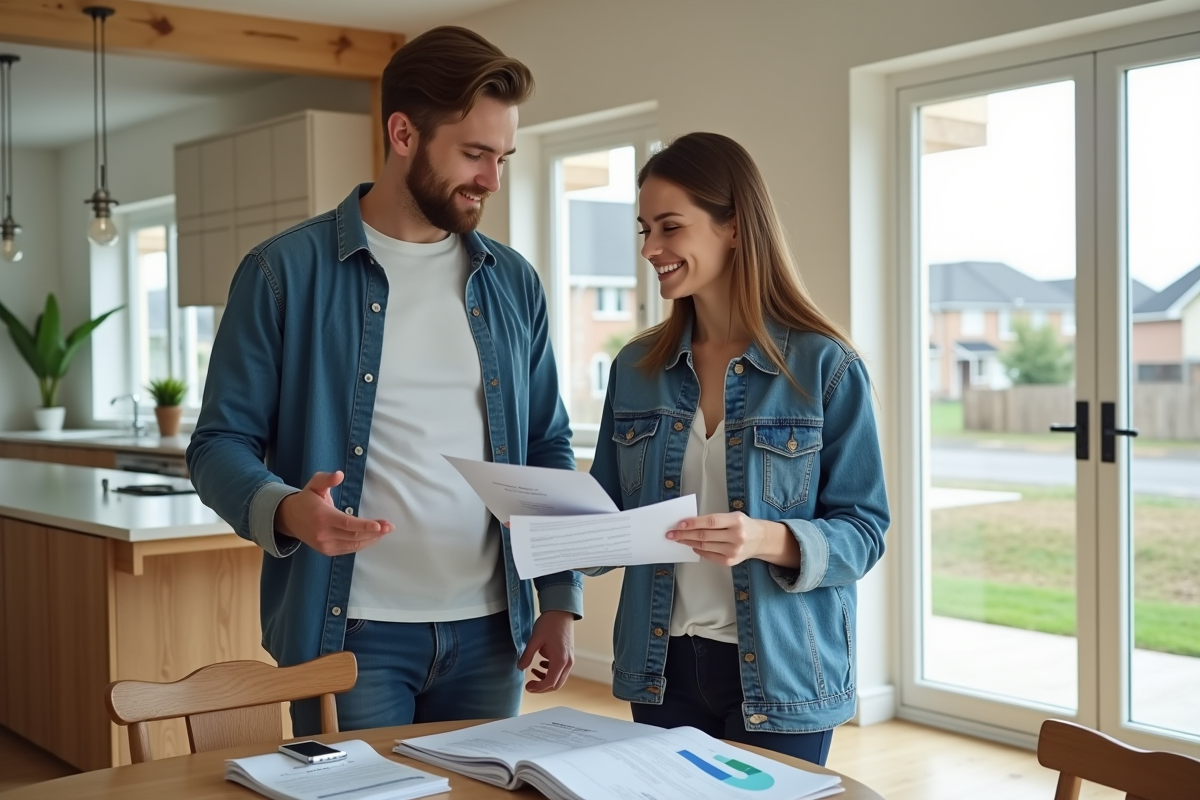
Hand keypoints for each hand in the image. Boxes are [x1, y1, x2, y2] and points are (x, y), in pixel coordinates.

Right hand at [274, 470, 393, 555]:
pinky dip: (363, 544)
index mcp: (322, 517)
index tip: (380, 525)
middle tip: (390, 526)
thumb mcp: (314, 484)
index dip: (365, 525)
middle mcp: (323, 534)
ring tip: (385, 531)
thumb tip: (340, 475)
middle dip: (374, 532)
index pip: (347, 524)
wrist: (289, 519)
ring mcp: (325, 545)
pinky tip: (373, 537)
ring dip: (372, 539)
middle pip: (354, 535)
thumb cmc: (306, 499)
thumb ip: (326, 479)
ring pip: (353, 544)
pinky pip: (349, 549)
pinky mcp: (327, 551)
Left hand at [518, 610, 574, 692]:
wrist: (561, 611)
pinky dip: (551, 671)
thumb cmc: (549, 624)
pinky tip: (541, 663)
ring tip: (533, 671)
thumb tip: (520, 667)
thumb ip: (527, 655)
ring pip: (559, 678)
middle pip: (556, 685)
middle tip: (530, 685)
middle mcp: (567, 662)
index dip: (537, 688)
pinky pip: (561, 670)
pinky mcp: (568, 655)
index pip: (549, 683)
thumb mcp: (535, 640)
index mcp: (560, 660)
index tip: (527, 686)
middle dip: (542, 688)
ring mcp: (569, 659)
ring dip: (546, 679)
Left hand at [667, 512, 798, 567]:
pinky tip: (692, 546)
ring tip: (678, 539)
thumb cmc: (743, 525)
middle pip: (704, 536)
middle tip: (671, 533)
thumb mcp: (733, 516)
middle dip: (684, 534)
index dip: (693, 523)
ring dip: (688, 542)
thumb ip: (714, 520)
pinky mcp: (731, 561)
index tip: (679, 523)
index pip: (710, 521)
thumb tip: (689, 523)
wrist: (761, 540)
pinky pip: (709, 555)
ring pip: (704, 546)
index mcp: (736, 521)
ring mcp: (734, 551)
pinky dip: (698, 550)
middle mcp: (736, 536)